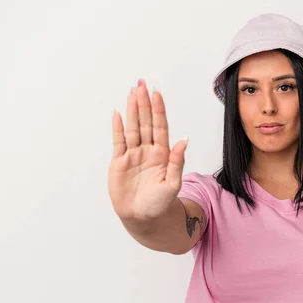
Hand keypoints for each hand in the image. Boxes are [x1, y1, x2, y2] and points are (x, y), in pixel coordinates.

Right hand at [109, 79, 187, 219]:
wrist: (144, 217)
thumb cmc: (161, 203)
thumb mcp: (172, 183)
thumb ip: (177, 162)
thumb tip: (184, 140)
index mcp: (162, 154)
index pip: (160, 127)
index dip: (158, 111)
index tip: (157, 94)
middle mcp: (148, 151)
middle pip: (145, 123)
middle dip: (144, 104)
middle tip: (141, 84)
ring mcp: (133, 155)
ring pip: (132, 128)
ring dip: (132, 111)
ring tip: (131, 93)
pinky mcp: (119, 162)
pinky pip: (118, 141)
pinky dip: (118, 128)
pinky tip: (118, 114)